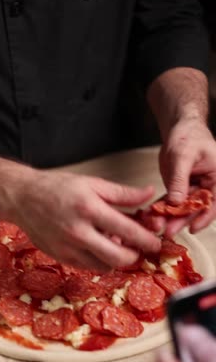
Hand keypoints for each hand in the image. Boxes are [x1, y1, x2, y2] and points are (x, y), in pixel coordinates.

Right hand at [7, 170, 160, 270]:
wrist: (23, 198)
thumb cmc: (57, 187)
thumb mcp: (92, 183)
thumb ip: (122, 194)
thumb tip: (149, 194)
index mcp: (89, 209)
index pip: (127, 231)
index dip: (147, 240)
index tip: (156, 242)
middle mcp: (78, 232)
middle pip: (118, 257)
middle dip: (134, 256)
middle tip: (138, 248)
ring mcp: (68, 248)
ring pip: (104, 266)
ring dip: (116, 259)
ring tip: (115, 244)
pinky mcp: (60, 257)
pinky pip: (88, 267)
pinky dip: (99, 260)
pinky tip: (98, 246)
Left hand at [159, 117, 215, 236]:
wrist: (180, 130)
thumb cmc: (189, 137)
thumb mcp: (184, 156)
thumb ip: (180, 180)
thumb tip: (176, 202)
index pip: (213, 203)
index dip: (204, 218)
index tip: (192, 228)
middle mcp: (207, 187)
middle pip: (196, 209)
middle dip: (181, 221)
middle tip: (168, 231)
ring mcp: (193, 190)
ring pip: (182, 208)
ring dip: (169, 218)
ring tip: (157, 226)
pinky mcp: (179, 190)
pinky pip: (171, 202)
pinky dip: (162, 209)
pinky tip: (152, 215)